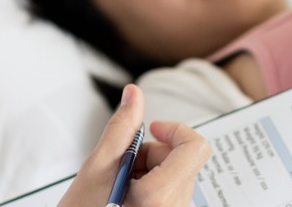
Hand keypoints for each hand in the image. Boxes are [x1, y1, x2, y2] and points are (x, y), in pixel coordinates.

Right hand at [59, 84, 210, 206]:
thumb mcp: (96, 169)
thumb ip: (121, 129)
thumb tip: (134, 95)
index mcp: (161, 196)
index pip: (195, 147)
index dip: (175, 130)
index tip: (152, 129)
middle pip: (181, 160)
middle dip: (151, 153)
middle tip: (120, 166)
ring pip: (175, 177)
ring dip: (148, 171)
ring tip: (118, 186)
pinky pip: (170, 193)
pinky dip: (149, 187)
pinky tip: (124, 198)